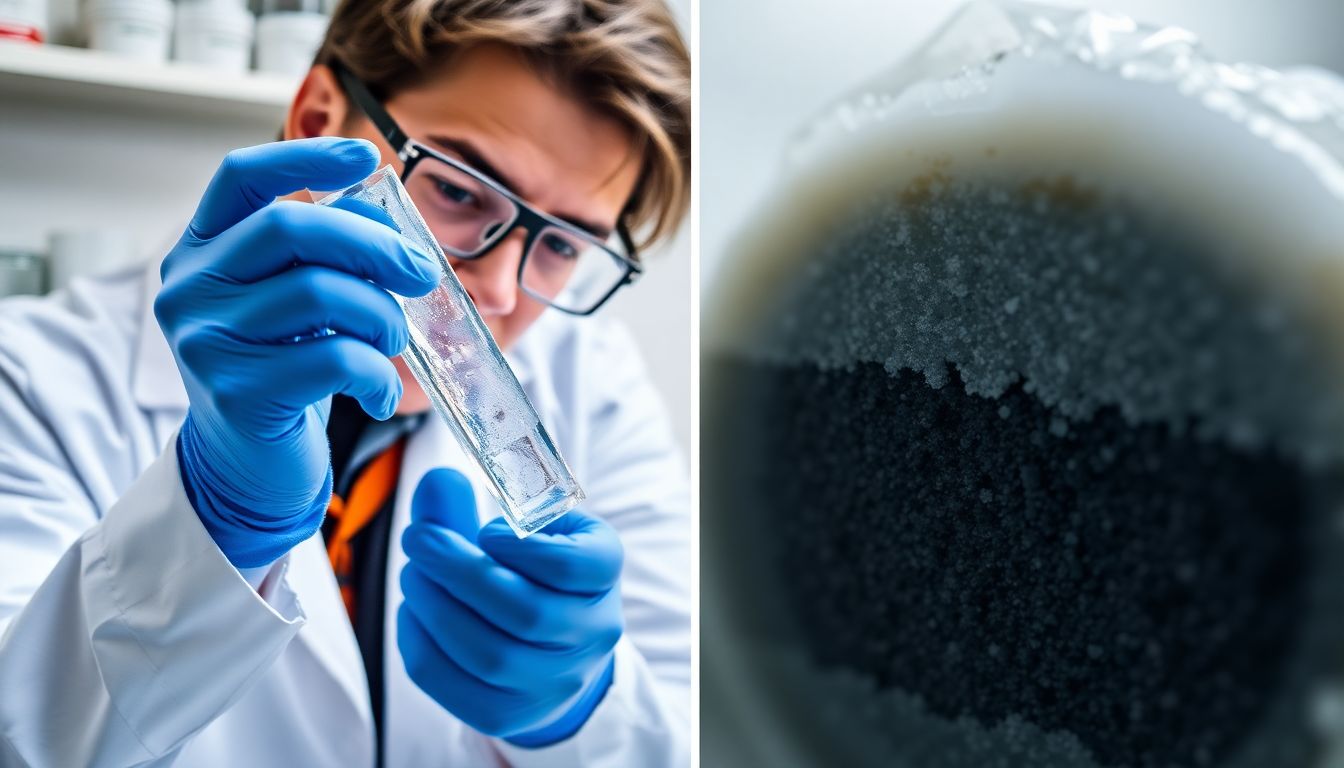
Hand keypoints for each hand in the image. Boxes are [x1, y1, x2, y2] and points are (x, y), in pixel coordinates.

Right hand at [155, 138, 441, 567]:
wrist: (247, 468)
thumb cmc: (283, 372)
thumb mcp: (299, 304)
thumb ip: (326, 256)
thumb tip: (391, 225)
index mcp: (202, 250)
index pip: (241, 176)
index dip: (305, 156)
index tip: (366, 158)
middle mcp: (191, 287)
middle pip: (291, 229)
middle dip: (375, 246)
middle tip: (422, 274)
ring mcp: (206, 340)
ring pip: (320, 294)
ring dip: (381, 315)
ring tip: (394, 340)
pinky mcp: (236, 392)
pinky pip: (334, 359)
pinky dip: (377, 372)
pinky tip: (380, 391)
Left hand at [398, 469, 624, 745]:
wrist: (557, 649)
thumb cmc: (536, 573)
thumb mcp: (525, 530)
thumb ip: (475, 505)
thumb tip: (438, 482)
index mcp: (604, 574)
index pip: (571, 566)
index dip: (520, 547)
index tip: (486, 530)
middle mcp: (591, 633)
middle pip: (524, 613)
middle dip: (458, 571)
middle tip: (418, 539)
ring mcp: (555, 681)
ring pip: (488, 655)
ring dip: (434, 608)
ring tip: (414, 575)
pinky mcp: (511, 713)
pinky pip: (456, 687)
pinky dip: (422, 645)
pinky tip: (414, 613)